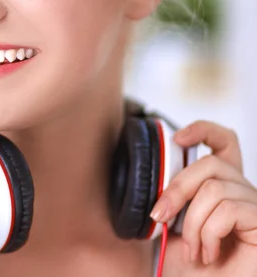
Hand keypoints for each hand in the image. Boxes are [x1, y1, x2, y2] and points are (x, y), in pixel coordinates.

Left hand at [149, 120, 256, 274]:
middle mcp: (242, 193)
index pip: (224, 143)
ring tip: (194, 250)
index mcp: (220, 187)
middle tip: (160, 216)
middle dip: (177, 188)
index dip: (204, 130)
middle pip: (211, 163)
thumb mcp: (168, 225)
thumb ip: (166, 196)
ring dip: (193, 223)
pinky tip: (209, 254)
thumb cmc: (187, 268)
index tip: (178, 138)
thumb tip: (147, 174)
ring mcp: (255, 208)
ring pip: (215, 189)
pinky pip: (230, 210)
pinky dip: (209, 234)